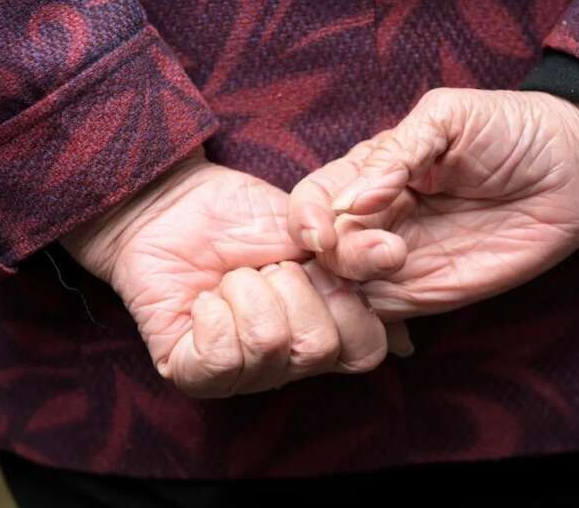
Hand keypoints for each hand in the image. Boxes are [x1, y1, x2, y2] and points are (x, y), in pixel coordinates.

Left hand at [62, 155, 411, 397]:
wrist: (175, 204)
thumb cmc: (243, 218)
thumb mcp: (314, 231)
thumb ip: (359, 263)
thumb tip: (403, 312)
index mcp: (325, 332)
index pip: (364, 351)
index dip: (344, 302)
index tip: (316, 264)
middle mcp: (288, 363)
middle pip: (317, 349)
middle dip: (289, 287)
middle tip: (264, 268)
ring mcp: (242, 374)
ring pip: (269, 346)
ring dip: (246, 291)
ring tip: (230, 280)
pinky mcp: (194, 373)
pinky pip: (221, 358)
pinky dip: (213, 313)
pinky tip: (204, 301)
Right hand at [288, 89, 578, 319]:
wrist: (575, 172)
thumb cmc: (511, 130)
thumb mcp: (448, 118)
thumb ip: (395, 151)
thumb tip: (352, 199)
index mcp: (368, 172)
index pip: (312, 200)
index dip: (304, 217)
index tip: (322, 230)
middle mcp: (374, 220)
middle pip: (321, 251)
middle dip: (339, 253)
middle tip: (388, 248)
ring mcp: (398, 262)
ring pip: (342, 288)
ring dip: (351, 290)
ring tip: (398, 263)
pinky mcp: (427, 295)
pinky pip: (380, 316)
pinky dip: (368, 322)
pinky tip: (388, 309)